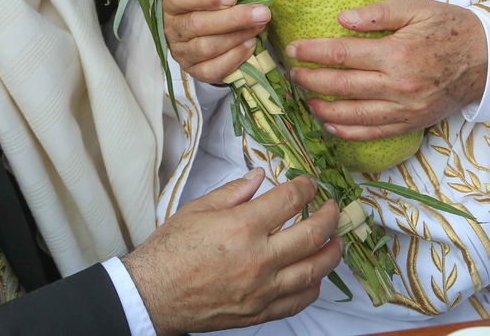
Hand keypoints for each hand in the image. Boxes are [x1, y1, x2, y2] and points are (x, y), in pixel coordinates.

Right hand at [123, 170, 342, 334]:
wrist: (152, 294)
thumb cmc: (170, 250)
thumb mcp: (198, 209)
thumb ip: (234, 192)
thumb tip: (260, 177)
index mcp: (242, 227)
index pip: (289, 201)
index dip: (304, 188)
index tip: (308, 184)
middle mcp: (258, 258)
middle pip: (311, 235)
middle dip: (329, 217)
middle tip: (333, 208)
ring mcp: (261, 289)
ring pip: (313, 270)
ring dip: (331, 253)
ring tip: (337, 241)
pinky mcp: (258, 312)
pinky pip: (297, 301)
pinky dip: (313, 287)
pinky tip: (316, 276)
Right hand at [163, 0, 268, 82]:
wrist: (219, 31)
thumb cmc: (220, 5)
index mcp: (172, 3)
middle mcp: (172, 29)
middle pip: (196, 24)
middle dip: (233, 19)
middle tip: (261, 13)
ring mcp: (181, 53)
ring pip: (206, 47)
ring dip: (237, 37)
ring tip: (258, 27)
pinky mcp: (194, 71)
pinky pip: (213, 69)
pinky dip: (235, 57)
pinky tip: (249, 44)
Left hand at [287, 0, 488, 139]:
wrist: (489, 60)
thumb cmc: (451, 28)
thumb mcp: (417, 8)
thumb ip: (378, 13)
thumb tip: (341, 18)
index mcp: (397, 54)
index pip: (343, 54)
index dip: (314, 52)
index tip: (293, 49)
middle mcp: (398, 86)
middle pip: (342, 86)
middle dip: (310, 80)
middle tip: (291, 74)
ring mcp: (405, 109)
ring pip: (354, 116)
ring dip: (324, 109)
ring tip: (304, 101)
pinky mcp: (411, 124)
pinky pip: (374, 133)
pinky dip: (348, 133)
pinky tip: (330, 125)